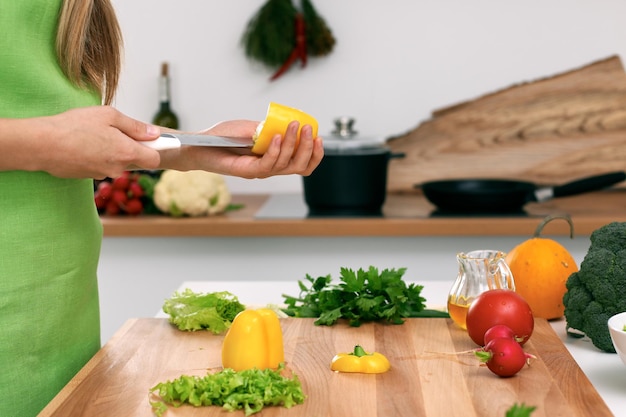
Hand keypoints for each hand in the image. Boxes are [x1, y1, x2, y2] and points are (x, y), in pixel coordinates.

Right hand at [30, 106, 159, 178]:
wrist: (42, 144)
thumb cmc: (74, 126)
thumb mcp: (108, 116)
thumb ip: (135, 126)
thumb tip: (154, 134)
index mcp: (127, 153)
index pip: (154, 159)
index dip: (155, 149)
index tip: (152, 140)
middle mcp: (118, 168)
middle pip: (134, 159)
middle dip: (128, 146)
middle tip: (112, 130)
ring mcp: (103, 174)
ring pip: (116, 162)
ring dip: (111, 151)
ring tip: (92, 136)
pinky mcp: (89, 176)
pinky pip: (101, 165)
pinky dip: (97, 156)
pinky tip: (83, 144)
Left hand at [159, 119, 323, 177]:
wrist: (199, 145)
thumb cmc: (224, 136)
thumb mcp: (251, 127)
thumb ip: (269, 127)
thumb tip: (287, 123)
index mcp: (275, 158)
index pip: (302, 163)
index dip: (315, 154)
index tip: (319, 137)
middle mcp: (270, 167)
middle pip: (299, 166)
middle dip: (308, 148)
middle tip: (308, 128)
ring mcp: (260, 171)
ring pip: (286, 165)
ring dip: (293, 144)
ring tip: (294, 126)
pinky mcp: (247, 171)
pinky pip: (267, 165)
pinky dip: (275, 151)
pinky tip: (276, 136)